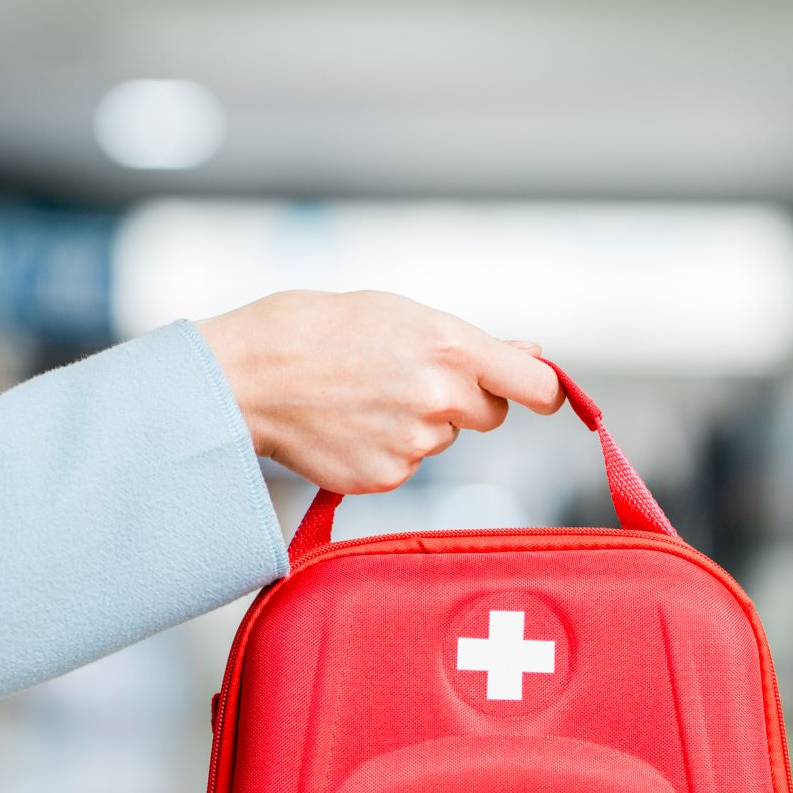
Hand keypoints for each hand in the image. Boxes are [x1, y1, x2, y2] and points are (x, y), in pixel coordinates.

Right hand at [195, 290, 564, 494]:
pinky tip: (349, 426)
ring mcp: (414, 444)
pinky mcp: (387, 478)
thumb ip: (472, 342)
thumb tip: (533, 355)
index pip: (536, 387)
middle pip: (490, 415)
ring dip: (418, 423)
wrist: (248, 376)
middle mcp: (440, 398)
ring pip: (443, 440)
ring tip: (362, 397)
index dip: (545, 392)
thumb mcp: (399, 314)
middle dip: (463, 401)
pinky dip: (386, 450)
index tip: (545, 395)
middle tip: (406, 377)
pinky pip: (408, 465)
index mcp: (449, 346)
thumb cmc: (319, 330)